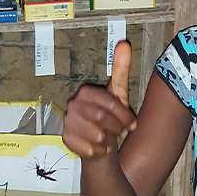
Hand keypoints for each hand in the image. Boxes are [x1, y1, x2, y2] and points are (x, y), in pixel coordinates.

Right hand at [62, 41, 136, 160]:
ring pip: (97, 135)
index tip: (131, 123)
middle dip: (118, 128)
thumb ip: (120, 68)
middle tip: (121, 131)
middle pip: (102, 118)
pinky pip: (90, 148)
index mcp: (85, 92)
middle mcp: (73, 105)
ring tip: (110, 138)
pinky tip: (99, 147)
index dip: (124, 115)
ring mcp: (68, 122)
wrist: (98, 142)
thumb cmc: (110, 118)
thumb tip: (124, 44)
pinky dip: (100, 151)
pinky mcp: (66, 139)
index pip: (109, 103)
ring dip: (110, 140)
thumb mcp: (118, 93)